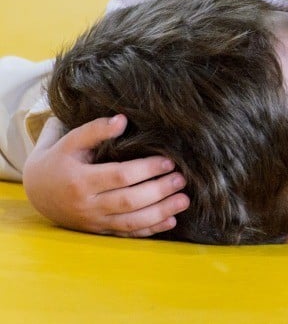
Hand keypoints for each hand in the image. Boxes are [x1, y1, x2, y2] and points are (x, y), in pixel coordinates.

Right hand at [22, 115, 188, 236]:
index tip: (170, 161)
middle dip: (159, 191)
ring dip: (160, 213)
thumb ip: (95, 130)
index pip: (119, 176)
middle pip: (129, 201)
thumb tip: (123, 119)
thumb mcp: (70, 141)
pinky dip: (150, 230)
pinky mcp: (99, 230)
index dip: (147, 169)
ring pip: (130, 222)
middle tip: (182, 180)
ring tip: (184, 201)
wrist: (37, 190)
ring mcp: (93, 221)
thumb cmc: (59, 159)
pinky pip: (126, 233)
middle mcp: (87, 205)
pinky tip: (171, 221)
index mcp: (80, 180)